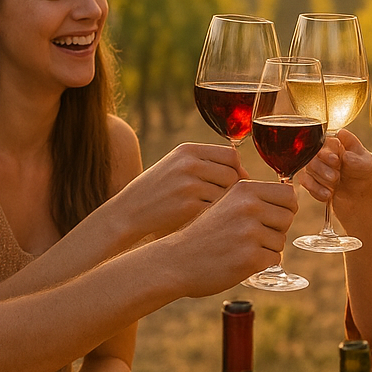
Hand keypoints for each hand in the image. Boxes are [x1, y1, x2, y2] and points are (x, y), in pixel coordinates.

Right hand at [114, 143, 245, 239]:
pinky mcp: (189, 206)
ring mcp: (189, 184)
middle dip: (233, 188)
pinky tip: (206, 221)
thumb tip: (243, 172)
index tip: (234, 183)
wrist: (129, 212)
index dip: (237, 170)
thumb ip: (205, 163)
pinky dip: (216, 216)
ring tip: (214, 211)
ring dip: (226, 203)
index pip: (230, 155)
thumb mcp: (176, 166)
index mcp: (187, 151)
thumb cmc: (158, 191)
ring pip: (227, 192)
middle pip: (232, 173)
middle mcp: (189, 164)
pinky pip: (217, 209)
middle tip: (225, 202)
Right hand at [174, 179, 298, 295]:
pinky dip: (260, 263)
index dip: (283, 208)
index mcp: (244, 189)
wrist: (176, 260)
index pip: (288, 195)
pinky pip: (274, 259)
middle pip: (288, 217)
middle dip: (275, 229)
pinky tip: (239, 260)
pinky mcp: (250, 257)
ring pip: (281, 240)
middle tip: (249, 236)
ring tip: (240, 247)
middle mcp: (248, 206)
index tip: (269, 217)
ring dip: (266, 247)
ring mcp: (249, 232)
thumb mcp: (224, 202)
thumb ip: (252, 196)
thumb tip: (290, 193)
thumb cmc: (203, 232)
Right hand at [296, 128, 371, 229]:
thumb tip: (344, 149)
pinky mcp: (314, 182)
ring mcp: (320, 168)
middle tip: (336, 177)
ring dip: (320, 177)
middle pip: (314, 153)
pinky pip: (304, 180)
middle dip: (323, 166)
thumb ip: (356, 157)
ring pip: (308, 166)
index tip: (336, 160)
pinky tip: (327, 195)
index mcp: (343, 146)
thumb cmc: (368, 183)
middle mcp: (330, 155)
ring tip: (334, 186)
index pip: (328, 140)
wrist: (362, 209)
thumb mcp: (368, 167)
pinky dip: (314, 188)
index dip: (329, 150)